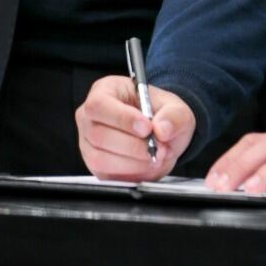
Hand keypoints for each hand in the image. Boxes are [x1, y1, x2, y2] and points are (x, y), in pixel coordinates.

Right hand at [75, 75, 194, 179]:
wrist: (161, 134)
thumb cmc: (160, 113)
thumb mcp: (176, 108)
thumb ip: (174, 115)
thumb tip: (162, 129)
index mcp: (105, 91)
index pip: (99, 104)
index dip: (122, 118)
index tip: (147, 128)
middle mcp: (90, 117)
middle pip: (98, 134)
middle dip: (133, 146)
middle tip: (158, 147)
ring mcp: (89, 142)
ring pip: (101, 158)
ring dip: (133, 163)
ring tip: (155, 156)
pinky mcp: (95, 165)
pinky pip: (107, 175)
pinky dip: (131, 173)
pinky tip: (146, 165)